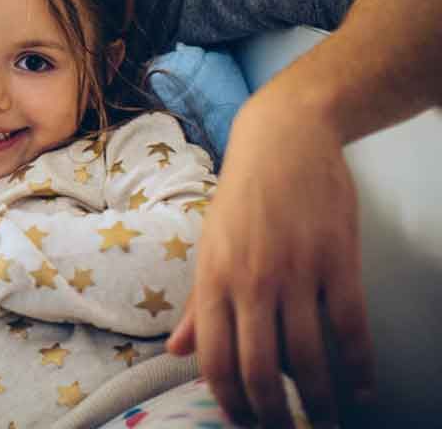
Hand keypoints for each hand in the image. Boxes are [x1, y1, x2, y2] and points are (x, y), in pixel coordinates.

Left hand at [167, 100, 373, 426]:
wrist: (284, 138)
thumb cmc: (243, 195)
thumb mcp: (210, 244)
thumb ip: (199, 303)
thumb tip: (177, 351)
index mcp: (213, 278)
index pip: (215, 359)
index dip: (230, 402)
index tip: (244, 423)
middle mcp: (251, 280)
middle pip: (261, 369)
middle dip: (275, 415)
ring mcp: (296, 272)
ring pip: (310, 358)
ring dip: (321, 401)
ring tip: (327, 422)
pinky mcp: (338, 261)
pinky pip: (351, 328)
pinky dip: (359, 366)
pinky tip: (362, 387)